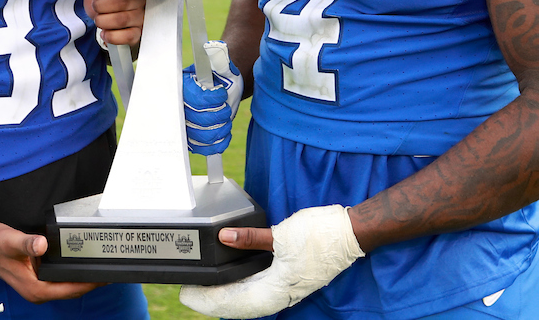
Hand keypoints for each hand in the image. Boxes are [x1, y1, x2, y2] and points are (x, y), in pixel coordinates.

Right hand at [0, 221, 98, 303]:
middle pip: (70, 291)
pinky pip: (60, 280)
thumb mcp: (11, 241)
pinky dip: (72, 275)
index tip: (102, 277)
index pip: (67, 290)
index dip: (86, 284)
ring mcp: (38, 286)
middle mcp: (37, 291)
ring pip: (66, 287)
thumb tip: (41, 245)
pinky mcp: (38, 278)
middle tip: (109, 271)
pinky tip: (81, 264)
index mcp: (33, 288)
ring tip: (100, 267)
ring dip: (82, 280)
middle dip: (89, 283)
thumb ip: (27, 244)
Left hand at [84, 0, 145, 48]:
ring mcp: (141, 17)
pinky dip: (112, 36)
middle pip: (122, 2)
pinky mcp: (138, 33)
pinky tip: (105, 33)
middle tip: (95, 6)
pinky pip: (128, 36)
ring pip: (122, 19)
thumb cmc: (105, 2)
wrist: (107, 22)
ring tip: (98, 20)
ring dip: (104, 20)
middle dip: (101, 5)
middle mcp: (140, 0)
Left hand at [179, 205, 363, 317]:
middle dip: (212, 300)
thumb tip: (223, 238)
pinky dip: (241, 288)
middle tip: (189, 291)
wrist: (351, 233)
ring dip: (226, 296)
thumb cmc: (321, 234)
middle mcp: (280, 295)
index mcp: (277, 290)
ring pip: (249, 301)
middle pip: (238, 305)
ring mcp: (286, 289)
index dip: (208, 300)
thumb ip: (250, 238)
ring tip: (205, 288)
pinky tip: (232, 280)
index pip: (234, 302)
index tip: (188, 294)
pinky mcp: (289, 280)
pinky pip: (259, 291)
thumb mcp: (280, 234)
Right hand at [183, 41, 242, 154]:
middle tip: (226, 106)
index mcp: (181, 85)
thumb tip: (214, 48)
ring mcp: (183, 125)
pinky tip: (224, 132)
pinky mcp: (192, 140)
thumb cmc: (221, 75)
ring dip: (220, 128)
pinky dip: (218, 143)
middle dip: (219, 113)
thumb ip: (218, 56)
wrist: (224, 88)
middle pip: (198, 119)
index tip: (222, 93)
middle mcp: (178, 106)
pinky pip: (203, 148)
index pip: (192, 98)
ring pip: (202, 136)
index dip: (211, 99)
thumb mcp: (222, 63)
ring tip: (226, 118)